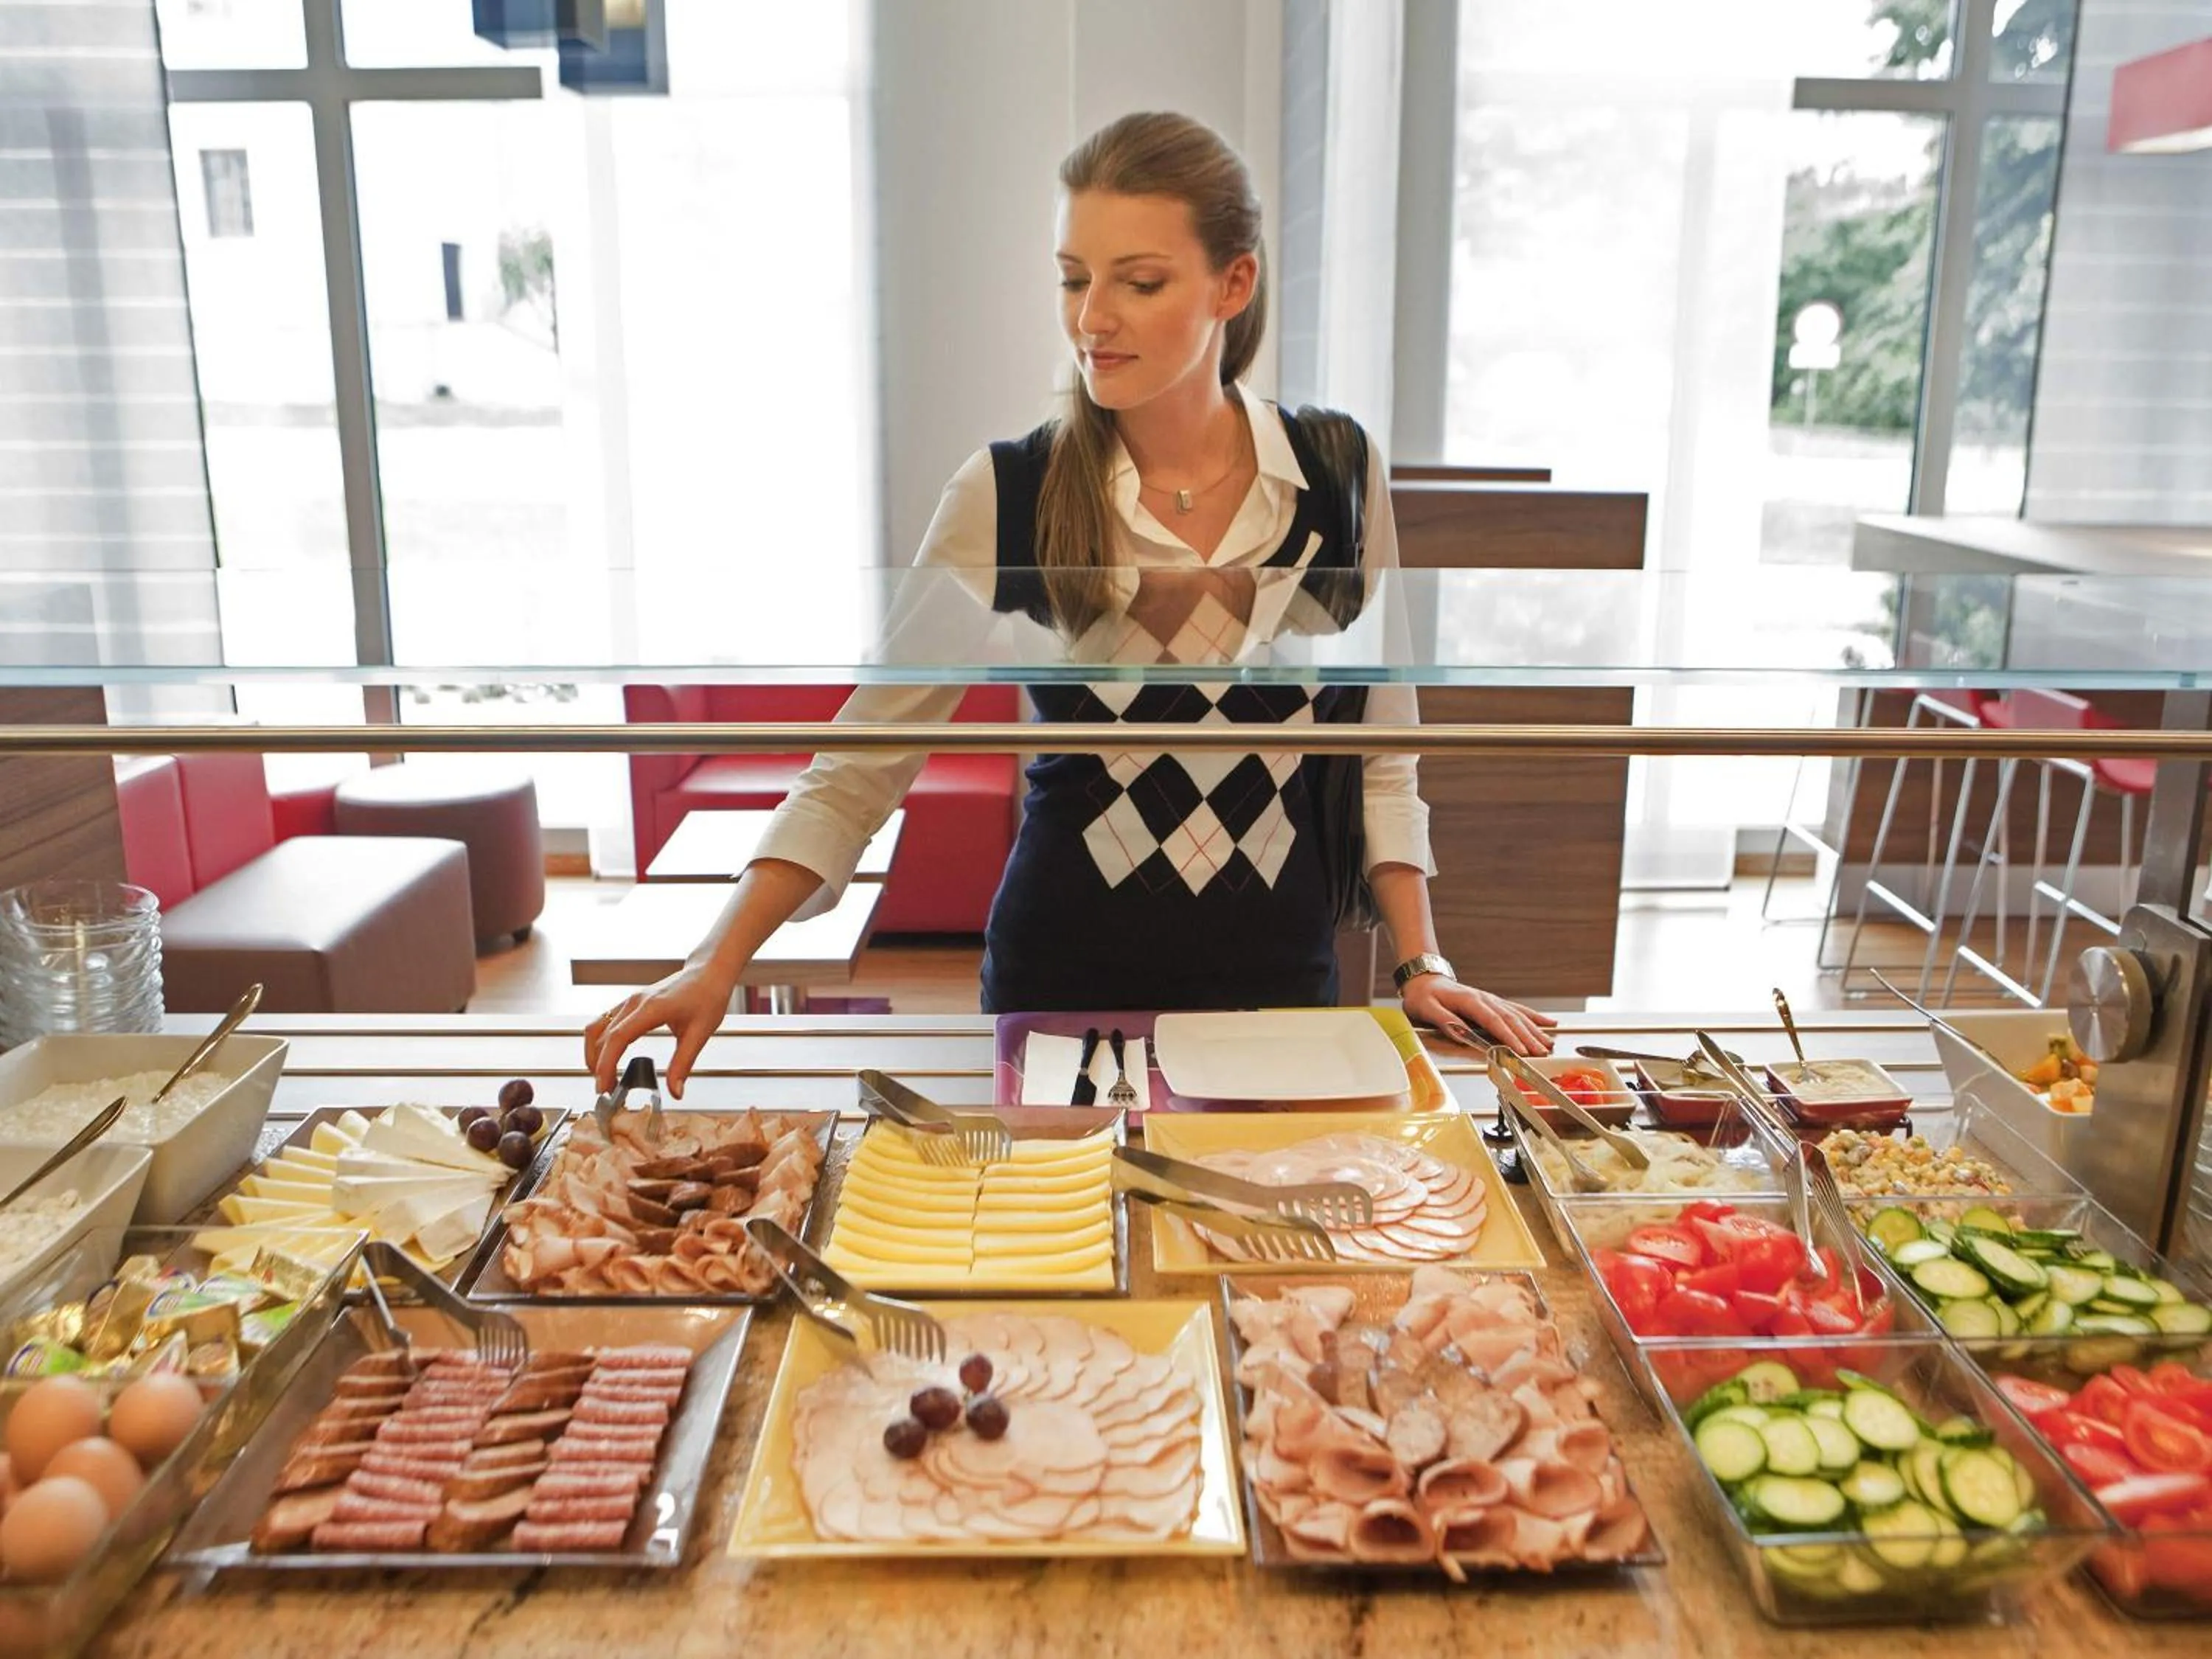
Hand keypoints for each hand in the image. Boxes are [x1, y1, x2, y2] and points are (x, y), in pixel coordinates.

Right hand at [583, 961, 737, 1098]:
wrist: (708, 972)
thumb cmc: (707, 996)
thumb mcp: (700, 1033)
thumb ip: (683, 1063)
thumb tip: (675, 1092)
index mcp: (652, 1008)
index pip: (618, 1038)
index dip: (606, 1064)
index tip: (604, 1086)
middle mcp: (635, 1002)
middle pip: (601, 1035)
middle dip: (597, 1065)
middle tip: (606, 1090)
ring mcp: (630, 1001)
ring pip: (596, 1027)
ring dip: (594, 1053)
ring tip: (604, 1077)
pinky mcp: (630, 1003)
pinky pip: (604, 1022)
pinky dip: (600, 1042)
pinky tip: (608, 1058)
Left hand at [1400, 975, 1555, 1056]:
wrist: (1425, 979)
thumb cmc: (1424, 996)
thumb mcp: (1426, 1007)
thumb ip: (1443, 1019)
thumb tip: (1459, 1032)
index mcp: (1469, 1001)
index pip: (1493, 1021)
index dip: (1508, 1037)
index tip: (1520, 1050)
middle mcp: (1484, 999)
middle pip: (1511, 1019)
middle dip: (1528, 1037)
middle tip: (1541, 1053)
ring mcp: (1491, 1000)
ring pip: (1518, 1015)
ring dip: (1534, 1030)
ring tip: (1548, 1043)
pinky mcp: (1493, 1003)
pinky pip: (1517, 1009)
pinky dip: (1533, 1017)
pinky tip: (1548, 1022)